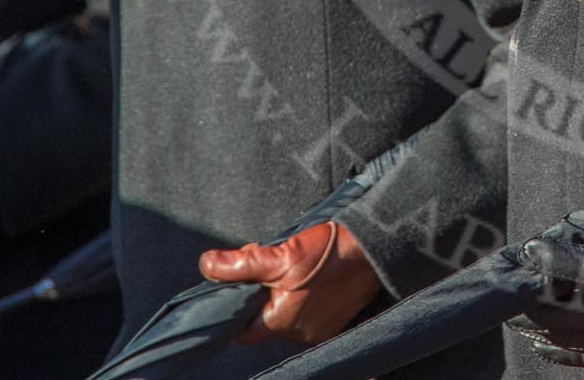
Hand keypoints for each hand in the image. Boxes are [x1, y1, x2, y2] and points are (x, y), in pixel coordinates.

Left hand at [198, 220, 382, 345]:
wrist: (376, 247)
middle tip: (268, 260)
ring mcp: (319, 330)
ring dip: (282, 292)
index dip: (233, 307)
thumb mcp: (280, 254)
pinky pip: (307, 312)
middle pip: (264, 318)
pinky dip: (303, 296)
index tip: (235, 284)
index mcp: (281, 322)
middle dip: (260, 292)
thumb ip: (241, 264)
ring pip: (285, 314)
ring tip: (292, 264)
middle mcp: (299, 334)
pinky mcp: (335, 321)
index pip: (242, 329)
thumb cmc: (330, 252)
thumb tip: (207, 264)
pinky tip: (309, 274)